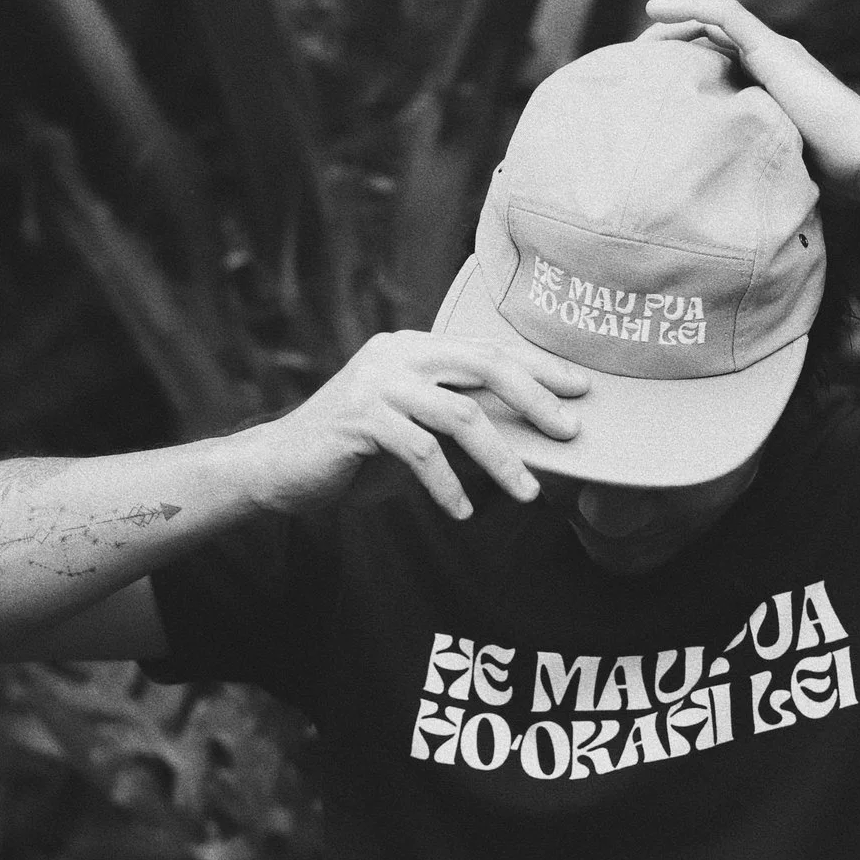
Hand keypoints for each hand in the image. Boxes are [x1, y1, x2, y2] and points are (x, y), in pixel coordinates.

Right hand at [254, 331, 589, 519]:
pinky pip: (421, 452)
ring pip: (460, 414)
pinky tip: (464, 512)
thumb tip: (532, 447)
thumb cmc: (355, 458)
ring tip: (528, 493)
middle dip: (535, 398)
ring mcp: (377, 382)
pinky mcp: (359, 417)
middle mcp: (398, 353)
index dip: (538, 367)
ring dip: (501, 457)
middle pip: (485, 366)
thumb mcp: (417, 435)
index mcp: (416, 347)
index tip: (581, 389)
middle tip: (570, 432)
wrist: (278, 470)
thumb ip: (461, 429)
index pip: (489, 349)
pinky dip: (449, 486)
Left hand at [639, 0, 859, 197]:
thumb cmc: (827, 171)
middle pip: (711, 38)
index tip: (653, 80)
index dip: (686, 64)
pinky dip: (689, 7)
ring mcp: (773, 49)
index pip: (720, 63)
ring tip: (643, 24)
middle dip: (673, 41)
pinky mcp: (771, 46)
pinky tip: (657, 10)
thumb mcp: (772, 160)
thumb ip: (747, 158)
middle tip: (637, 51)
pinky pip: (723, 14)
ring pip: (713, 20)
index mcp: (770, 84)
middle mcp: (771, 59)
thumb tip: (716, 191)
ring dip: (675, 20)